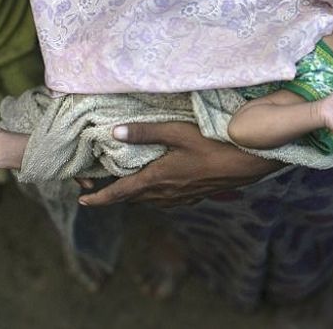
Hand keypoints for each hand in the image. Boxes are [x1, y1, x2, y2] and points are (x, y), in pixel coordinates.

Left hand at [78, 122, 282, 207]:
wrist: (250, 161)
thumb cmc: (214, 143)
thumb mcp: (178, 132)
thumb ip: (146, 132)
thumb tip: (114, 133)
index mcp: (158, 178)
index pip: (121, 192)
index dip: (100, 197)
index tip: (83, 201)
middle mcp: (168, 193)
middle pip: (133, 199)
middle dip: (113, 195)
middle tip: (96, 189)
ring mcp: (183, 197)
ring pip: (151, 201)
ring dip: (134, 196)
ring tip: (125, 188)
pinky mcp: (197, 195)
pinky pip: (168, 201)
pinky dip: (155, 196)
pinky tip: (160, 189)